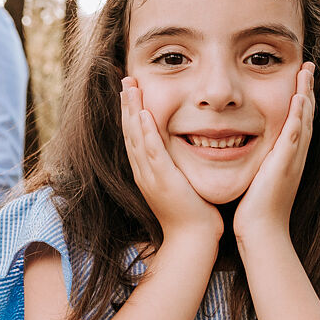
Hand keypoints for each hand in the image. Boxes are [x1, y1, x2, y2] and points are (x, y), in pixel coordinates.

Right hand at [121, 77, 221, 241]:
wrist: (193, 239)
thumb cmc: (194, 214)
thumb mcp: (182, 184)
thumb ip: (179, 166)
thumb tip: (187, 150)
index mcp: (147, 171)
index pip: (135, 136)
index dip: (131, 112)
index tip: (131, 91)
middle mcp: (144, 171)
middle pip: (129, 132)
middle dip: (127, 104)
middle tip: (125, 80)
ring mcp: (150, 175)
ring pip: (136, 137)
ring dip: (131, 110)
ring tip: (130, 88)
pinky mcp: (162, 179)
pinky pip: (151, 151)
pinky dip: (145, 132)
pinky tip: (142, 115)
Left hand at [234, 62, 314, 244]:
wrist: (262, 231)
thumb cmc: (255, 209)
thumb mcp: (258, 178)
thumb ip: (257, 162)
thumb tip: (242, 149)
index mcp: (288, 156)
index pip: (297, 121)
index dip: (299, 100)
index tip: (298, 79)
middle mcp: (295, 155)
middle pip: (306, 115)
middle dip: (307, 90)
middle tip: (308, 66)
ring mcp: (293, 158)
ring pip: (304, 120)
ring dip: (306, 94)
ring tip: (306, 71)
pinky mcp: (285, 164)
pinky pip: (295, 134)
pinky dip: (299, 115)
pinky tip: (298, 97)